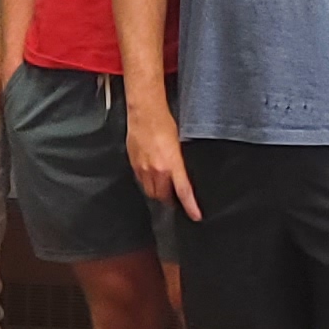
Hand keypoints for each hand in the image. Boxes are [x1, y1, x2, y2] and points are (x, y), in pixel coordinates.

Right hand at [125, 97, 199, 220]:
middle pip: (162, 196)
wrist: (144, 113)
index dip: (190, 206)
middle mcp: (156, 170)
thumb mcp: (178, 144)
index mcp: (171, 165)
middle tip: (175, 197)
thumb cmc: (163, 123)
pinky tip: (151, 174)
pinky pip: (140, 180)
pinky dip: (147, 181)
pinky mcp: (133, 164)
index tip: (195, 215)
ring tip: (163, 187)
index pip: (183, 191)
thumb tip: (180, 174)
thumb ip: (178, 163)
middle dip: (169, 199)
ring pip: (150, 191)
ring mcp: (142, 169)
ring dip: (157, 192)